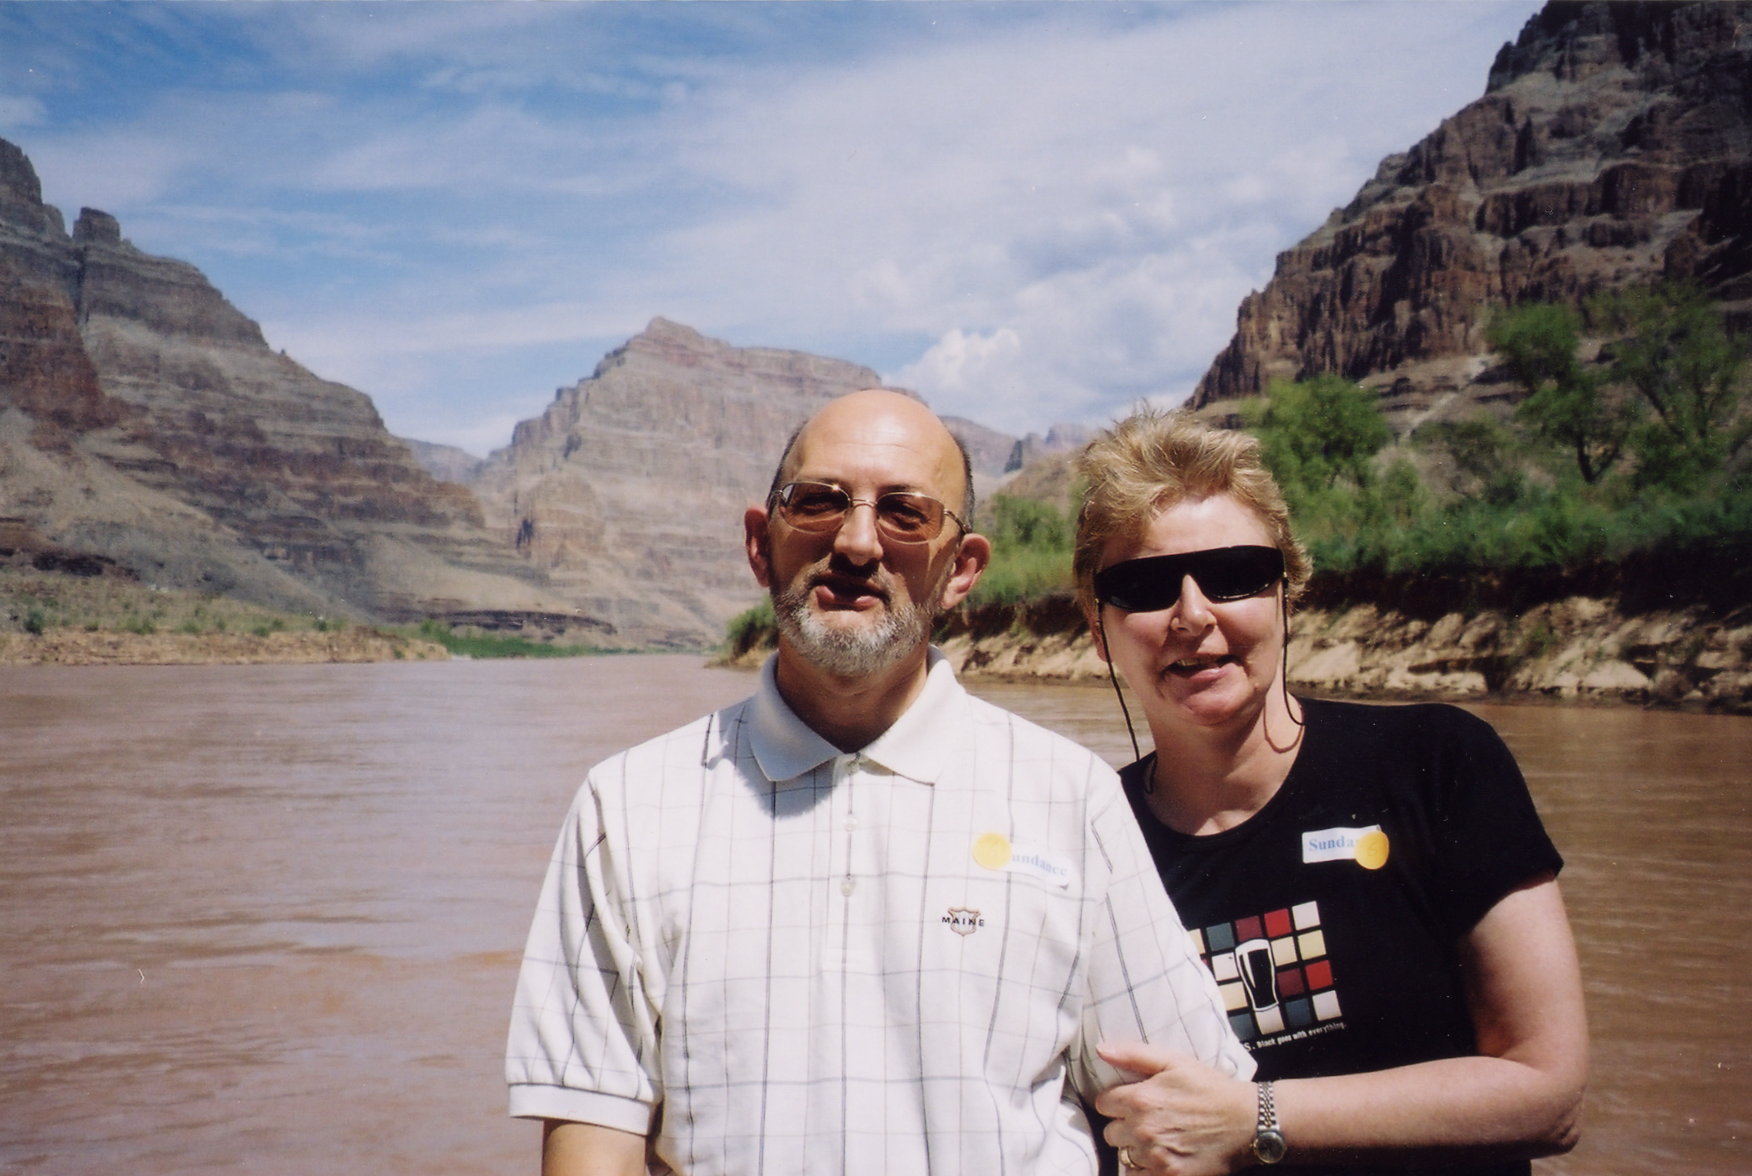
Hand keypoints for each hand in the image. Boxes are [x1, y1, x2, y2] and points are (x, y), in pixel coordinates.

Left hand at [1095, 1041, 1255, 1175]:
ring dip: (1136, 1148)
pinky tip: (1162, 1156)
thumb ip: (1134, 1054)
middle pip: (1110, 1132)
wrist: (1247, 1121)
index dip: (1116, 1102)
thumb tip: (1101, 1049)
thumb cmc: (1210, 1088)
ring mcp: (1155, 1156)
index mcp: (1141, 1098)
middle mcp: (1143, 1129)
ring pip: (1124, 1155)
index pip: (1103, 1104)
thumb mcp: (1175, 1061)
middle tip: (1148, 1121)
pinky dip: (1146, 1168)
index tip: (1132, 1102)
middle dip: (1124, 1126)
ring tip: (1158, 1139)